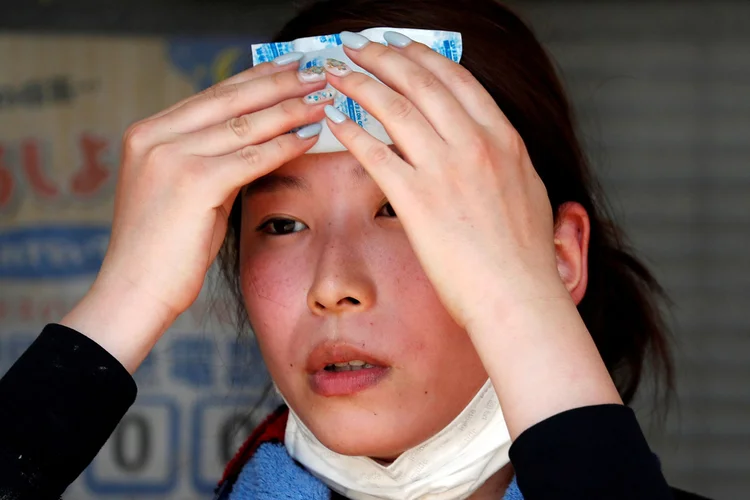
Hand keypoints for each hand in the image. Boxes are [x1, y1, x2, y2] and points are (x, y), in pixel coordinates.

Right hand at [64, 57, 329, 370]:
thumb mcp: (187, 190)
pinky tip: (310, 136)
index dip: (255, 78)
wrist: (135, 291)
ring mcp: (171, 156)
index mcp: (148, 133)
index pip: (213, 95)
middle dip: (279, 83)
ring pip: (245, 125)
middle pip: (230, 100)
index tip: (288, 67)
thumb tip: (263, 137)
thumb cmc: (165, 248)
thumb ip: (215, 159)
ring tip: (323, 99)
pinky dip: (285, 146)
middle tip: (316, 71)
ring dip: (290, 110)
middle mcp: (155, 136)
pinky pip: (252, 157)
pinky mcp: (193, 182)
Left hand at [323, 34, 621, 436]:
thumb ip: (506, 161)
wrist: (518, 297)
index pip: (456, 79)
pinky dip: (352, 131)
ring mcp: (444, 170)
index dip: (422, 55)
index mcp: (503, 139)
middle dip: (383, 56)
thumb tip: (492, 146)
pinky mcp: (418, 201)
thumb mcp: (529, 191)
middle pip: (420, 83)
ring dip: (360, 83)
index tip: (400, 45)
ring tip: (337, 71)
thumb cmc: (525, 256)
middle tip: (357, 45)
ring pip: (394, 108)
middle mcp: (474, 144)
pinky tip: (336, 120)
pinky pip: (376, 154)